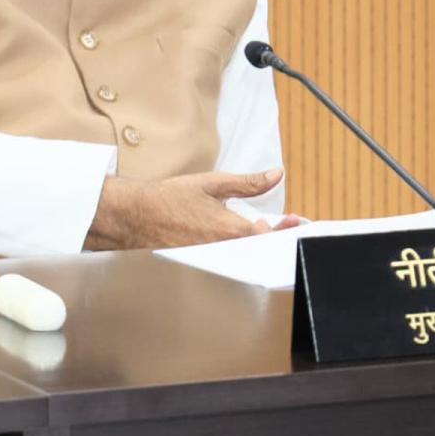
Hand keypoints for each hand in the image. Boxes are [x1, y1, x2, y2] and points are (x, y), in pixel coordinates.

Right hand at [84, 168, 298, 249]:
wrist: (136, 216)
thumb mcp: (213, 183)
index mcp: (229, 229)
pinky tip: (245, 242)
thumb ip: (248, 183)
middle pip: (261, 250)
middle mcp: (223, 249)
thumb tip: (276, 175)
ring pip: (246, 256)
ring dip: (261, 246)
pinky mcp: (202, 260)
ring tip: (273, 234)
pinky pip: (230, 259)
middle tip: (292, 228)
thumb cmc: (170, 198)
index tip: (298, 221)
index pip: (269, 235)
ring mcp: (212, 258)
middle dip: (278, 239)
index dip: (287, 229)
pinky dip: (242, 251)